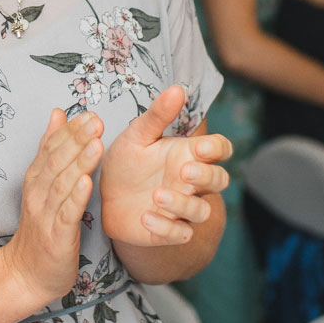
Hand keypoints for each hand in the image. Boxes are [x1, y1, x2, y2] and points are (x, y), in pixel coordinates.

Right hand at [1, 109, 104, 307]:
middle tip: (95, 121)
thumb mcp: (43, 184)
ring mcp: (45, 215)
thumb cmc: (41, 226)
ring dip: (79, 163)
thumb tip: (58, 113)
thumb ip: (50, 149)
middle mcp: (38, 194)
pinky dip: (76, 198)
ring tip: (96, 144)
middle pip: (56, 162)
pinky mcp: (55, 237)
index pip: (50, 148)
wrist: (26, 273)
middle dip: (76, 140)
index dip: (69, 130)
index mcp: (36, 179)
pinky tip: (87, 183)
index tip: (88, 113)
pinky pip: (66, 215)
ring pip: (62, 185)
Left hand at [100, 86, 230, 247]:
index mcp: (189, 154)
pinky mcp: (167, 231)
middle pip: (220, 180)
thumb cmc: (126, 161)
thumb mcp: (137, 135)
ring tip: (156, 195)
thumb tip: (177, 88)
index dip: (218, 149)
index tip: (202, 147)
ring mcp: (182, 209)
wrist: (102, 195)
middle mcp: (191, 183)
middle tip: (183, 170)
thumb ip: (157, 115)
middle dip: (207, 176)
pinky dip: (167, 228)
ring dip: (184, 204)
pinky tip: (145, 217)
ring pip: (202, 211)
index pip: (220, 149)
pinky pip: (180, 234)